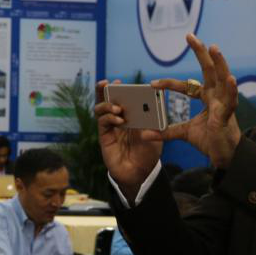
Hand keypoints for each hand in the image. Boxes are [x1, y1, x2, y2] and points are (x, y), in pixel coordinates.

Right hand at [94, 79, 162, 199]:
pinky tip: (119, 119)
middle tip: (107, 83)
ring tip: (118, 107)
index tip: (120, 82)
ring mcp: (110, 127)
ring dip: (107, 105)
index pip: (121, 97)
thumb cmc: (149, 152)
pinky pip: (102, 122)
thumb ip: (152, 120)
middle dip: (104, 90)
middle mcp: (117, 118)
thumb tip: (150, 105)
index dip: (118, 89)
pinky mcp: (104, 136)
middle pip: (106, 99)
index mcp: (130, 115)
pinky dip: (109, 117)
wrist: (141, 172)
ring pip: (100, 109)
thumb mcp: (155, 133)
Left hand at [153, 34, 241, 168]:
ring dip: (219, 63)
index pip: (187, 86)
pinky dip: (231, 89)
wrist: (225, 157)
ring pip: (222, 79)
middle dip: (200, 53)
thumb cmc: (209, 141)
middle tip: (190, 36)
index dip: (170, 84)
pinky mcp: (229, 114)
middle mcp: (216, 96)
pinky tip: (230, 77)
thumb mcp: (183, 134)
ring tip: (214, 47)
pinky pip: (231, 99)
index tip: (152, 84)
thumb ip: (166, 132)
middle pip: (208, 71)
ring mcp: (224, 103)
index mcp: (206, 98)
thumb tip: (145, 133)